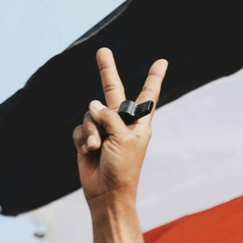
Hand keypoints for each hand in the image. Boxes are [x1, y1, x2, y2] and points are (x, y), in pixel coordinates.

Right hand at [72, 48, 167, 203]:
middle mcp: (121, 122)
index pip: (148, 95)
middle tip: (102, 50)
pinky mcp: (87, 138)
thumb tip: (94, 104)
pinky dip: (82, 139)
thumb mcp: (123, 138)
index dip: (154, 78)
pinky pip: (80, 128)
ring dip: (91, 131)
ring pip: (91, 114)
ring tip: (96, 147)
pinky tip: (88, 151)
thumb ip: (110, 116)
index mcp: (140, 123)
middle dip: (107, 71)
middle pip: (113, 91)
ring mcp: (104, 129)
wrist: (107, 192)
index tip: (162, 61)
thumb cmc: (123, 168)